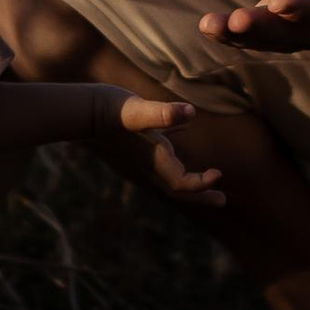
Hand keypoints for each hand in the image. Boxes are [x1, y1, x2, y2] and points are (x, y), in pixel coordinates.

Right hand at [109, 93, 224, 203]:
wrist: (87, 108)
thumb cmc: (113, 110)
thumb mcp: (140, 111)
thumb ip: (164, 114)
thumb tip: (191, 112)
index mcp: (155, 159)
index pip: (181, 184)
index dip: (201, 184)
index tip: (218, 174)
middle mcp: (151, 160)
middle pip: (178, 187)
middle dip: (200, 195)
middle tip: (223, 201)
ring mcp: (145, 151)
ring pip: (170, 170)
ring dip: (191, 177)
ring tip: (209, 178)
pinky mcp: (140, 136)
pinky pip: (163, 146)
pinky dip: (176, 145)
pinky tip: (183, 129)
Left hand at [200, 0, 309, 54]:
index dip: (304, 10)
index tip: (280, 3)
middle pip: (291, 34)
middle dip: (262, 29)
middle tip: (236, 21)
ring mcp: (299, 34)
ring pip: (268, 40)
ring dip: (239, 35)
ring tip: (210, 25)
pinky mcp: (278, 29)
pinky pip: (254, 36)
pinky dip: (230, 34)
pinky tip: (208, 26)